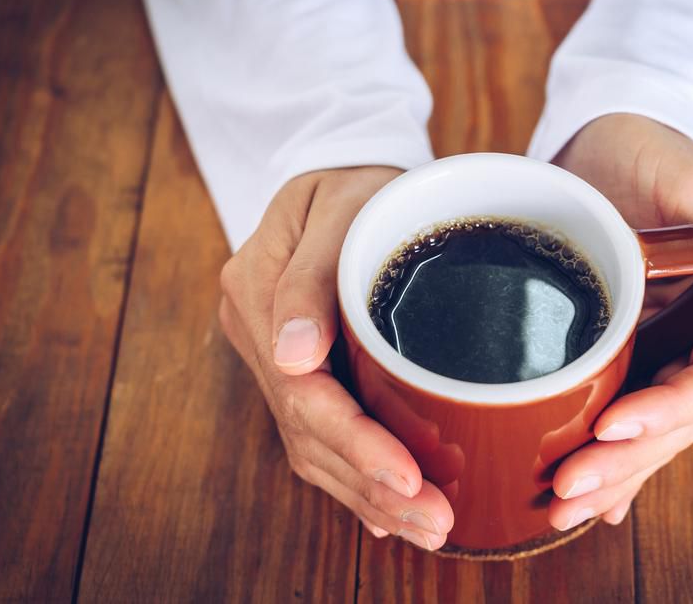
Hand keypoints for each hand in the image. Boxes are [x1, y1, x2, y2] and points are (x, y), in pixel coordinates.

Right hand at [218, 167, 453, 549]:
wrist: (345, 165)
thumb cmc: (356, 179)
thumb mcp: (341, 205)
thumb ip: (310, 278)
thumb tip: (295, 357)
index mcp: (257, 290)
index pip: (303, 391)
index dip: (356, 443)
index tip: (410, 478)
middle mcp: (259, 333)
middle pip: (309, 432)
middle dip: (372, 486)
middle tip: (435, 522)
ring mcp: (276, 352)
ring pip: (313, 444)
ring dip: (368, 493)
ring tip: (425, 526)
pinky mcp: (301, 364)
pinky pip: (320, 430)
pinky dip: (356, 474)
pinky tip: (388, 510)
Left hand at [547, 114, 692, 528]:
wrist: (608, 139)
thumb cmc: (659, 152)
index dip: (667, 411)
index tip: (613, 427)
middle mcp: (692, 341)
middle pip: (673, 421)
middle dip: (627, 461)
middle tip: (569, 488)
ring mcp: (653, 350)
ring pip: (642, 429)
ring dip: (609, 474)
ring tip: (559, 510)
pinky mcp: (612, 349)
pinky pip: (613, 410)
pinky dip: (605, 457)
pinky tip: (586, 500)